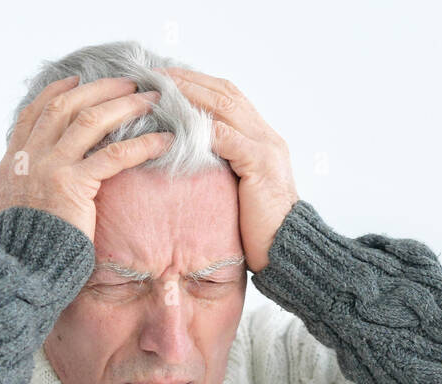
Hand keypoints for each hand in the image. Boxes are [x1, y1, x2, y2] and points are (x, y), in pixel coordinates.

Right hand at [0, 75, 173, 240]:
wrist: (20, 267)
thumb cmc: (23, 247)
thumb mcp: (9, 205)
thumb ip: (22, 182)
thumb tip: (30, 175)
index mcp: (13, 159)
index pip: (34, 112)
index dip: (57, 92)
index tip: (78, 79)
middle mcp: (30, 156)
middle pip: (66, 106)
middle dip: (100, 90)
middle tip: (128, 82)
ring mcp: (51, 167)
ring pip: (90, 121)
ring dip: (124, 106)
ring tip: (151, 100)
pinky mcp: (73, 184)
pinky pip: (114, 156)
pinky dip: (142, 145)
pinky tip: (164, 141)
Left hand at [158, 67, 298, 272]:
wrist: (288, 249)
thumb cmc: (259, 228)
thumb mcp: (237, 188)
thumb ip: (220, 165)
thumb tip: (185, 156)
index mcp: (262, 138)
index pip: (228, 96)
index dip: (196, 83)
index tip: (165, 78)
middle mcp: (266, 135)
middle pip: (225, 93)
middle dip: (188, 81)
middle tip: (154, 76)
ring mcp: (266, 147)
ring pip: (224, 107)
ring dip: (189, 96)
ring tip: (159, 92)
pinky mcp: (260, 164)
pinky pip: (226, 137)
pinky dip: (200, 129)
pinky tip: (175, 126)